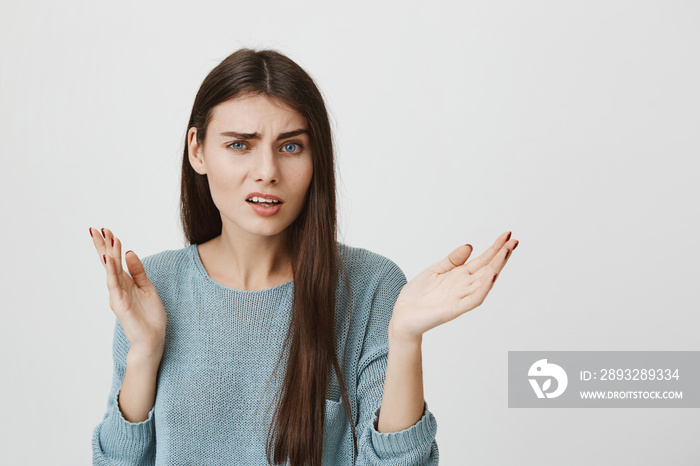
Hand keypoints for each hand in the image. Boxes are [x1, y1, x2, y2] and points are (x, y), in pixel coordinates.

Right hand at [89, 227, 166, 359]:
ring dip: (109, 253)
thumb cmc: (150, 316)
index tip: (107, 230)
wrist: (152, 339)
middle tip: (96, 229)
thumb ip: (138, 271)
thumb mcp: (147, 287)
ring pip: (111, 270)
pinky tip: (109, 259)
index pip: (116, 261)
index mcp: (126, 282)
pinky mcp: (119, 304)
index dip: (111, 246)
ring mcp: (117, 295)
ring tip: (106, 238)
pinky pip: (115, 284)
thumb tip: (129, 252)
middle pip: (109, 263)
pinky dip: (111, 271)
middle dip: (103, 246)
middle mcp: (118, 287)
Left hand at [390, 231, 518, 341]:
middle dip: (501, 255)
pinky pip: (473, 299)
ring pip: (484, 281)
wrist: (402, 315)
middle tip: (514, 241)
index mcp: (460, 275)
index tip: (507, 235)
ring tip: (506, 252)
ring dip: (496, 267)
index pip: (483, 260)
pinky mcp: (454, 309)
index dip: (495, 248)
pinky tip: (492, 275)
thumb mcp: (435, 270)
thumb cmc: (418, 295)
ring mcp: (461, 297)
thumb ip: (452, 260)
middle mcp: (464, 285)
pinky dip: (484, 288)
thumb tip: (469, 246)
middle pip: (488, 268)